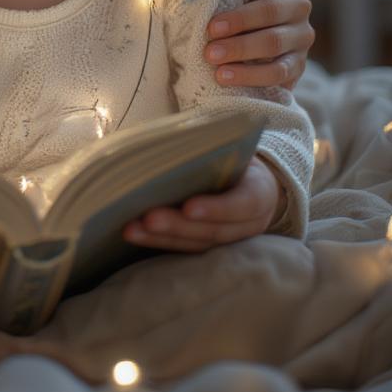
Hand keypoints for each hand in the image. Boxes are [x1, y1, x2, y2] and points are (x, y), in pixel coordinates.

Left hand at [122, 156, 281, 252]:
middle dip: (178, 226)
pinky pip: (185, 249)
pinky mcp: (211, 246)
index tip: (189, 207)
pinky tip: (136, 234)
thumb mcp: (231, 147)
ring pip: (196, 244)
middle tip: (148, 218)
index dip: (217, 208)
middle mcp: (250, 223)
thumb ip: (208, 148)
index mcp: (260, 192)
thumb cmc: (233, 155)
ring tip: (132, 230)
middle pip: (214, 231)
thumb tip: (165, 141)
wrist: (248, 178)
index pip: (244, 204)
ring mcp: (231, 239)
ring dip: (161, 238)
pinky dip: (159, 242)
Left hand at [205, 0, 314, 88]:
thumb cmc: (250, 3)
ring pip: (277, 67)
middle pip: (271, 40)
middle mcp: (303, 29)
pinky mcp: (294, 77)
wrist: (257, 33)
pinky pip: (277, 84)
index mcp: (293, 2)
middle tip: (209, 53)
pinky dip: (254, 84)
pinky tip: (233, 87)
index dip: (241, 19)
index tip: (212, 28)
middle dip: (238, 47)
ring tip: (219, 74)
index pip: (269, 10)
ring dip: (246, 72)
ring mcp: (301, 56)